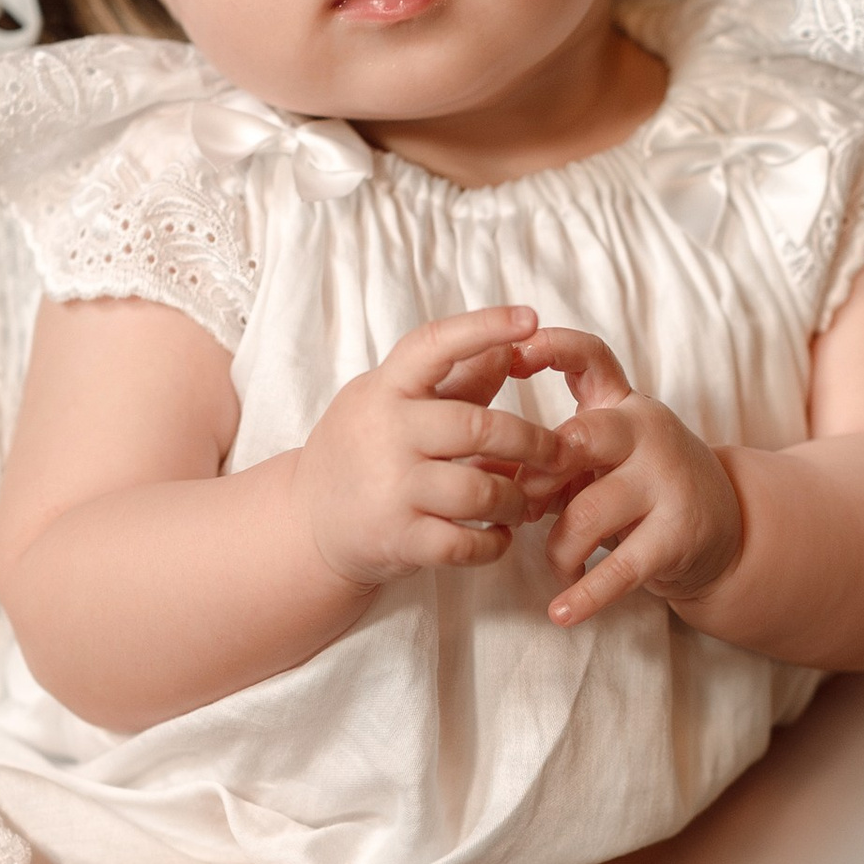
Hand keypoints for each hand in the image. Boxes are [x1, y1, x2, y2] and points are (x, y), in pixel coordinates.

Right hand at [293, 303, 561, 590]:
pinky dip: (495, 543)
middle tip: (557, 454)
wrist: (306, 523)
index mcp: (386, 389)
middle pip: (479, 427)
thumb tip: (507, 345)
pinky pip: (467, 544)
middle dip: (533, 442)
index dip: (484, 327)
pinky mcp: (398, 540)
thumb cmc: (363, 452)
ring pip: (480, 492)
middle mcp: (386, 433)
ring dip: (515, 499)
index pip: (435, 344)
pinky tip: (498, 534)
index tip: (530, 319)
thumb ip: (453, 381)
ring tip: (522, 502)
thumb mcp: (393, 405)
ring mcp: (390, 489)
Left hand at [523, 324, 745, 628]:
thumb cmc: (641, 489)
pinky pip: (618, 569)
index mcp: (623, 405)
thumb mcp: (603, 459)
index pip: (591, 358)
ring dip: (559, 548)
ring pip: (587, 512)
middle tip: (524, 508)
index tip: (512, 353)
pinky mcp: (678, 534)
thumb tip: (483, 470)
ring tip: (559, 565)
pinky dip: (583, 595)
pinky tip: (561, 613)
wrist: (727, 530)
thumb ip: (552, 456)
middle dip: (539, 477)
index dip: (551, 348)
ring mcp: (668, 482)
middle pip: (581, 437)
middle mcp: (648, 433)